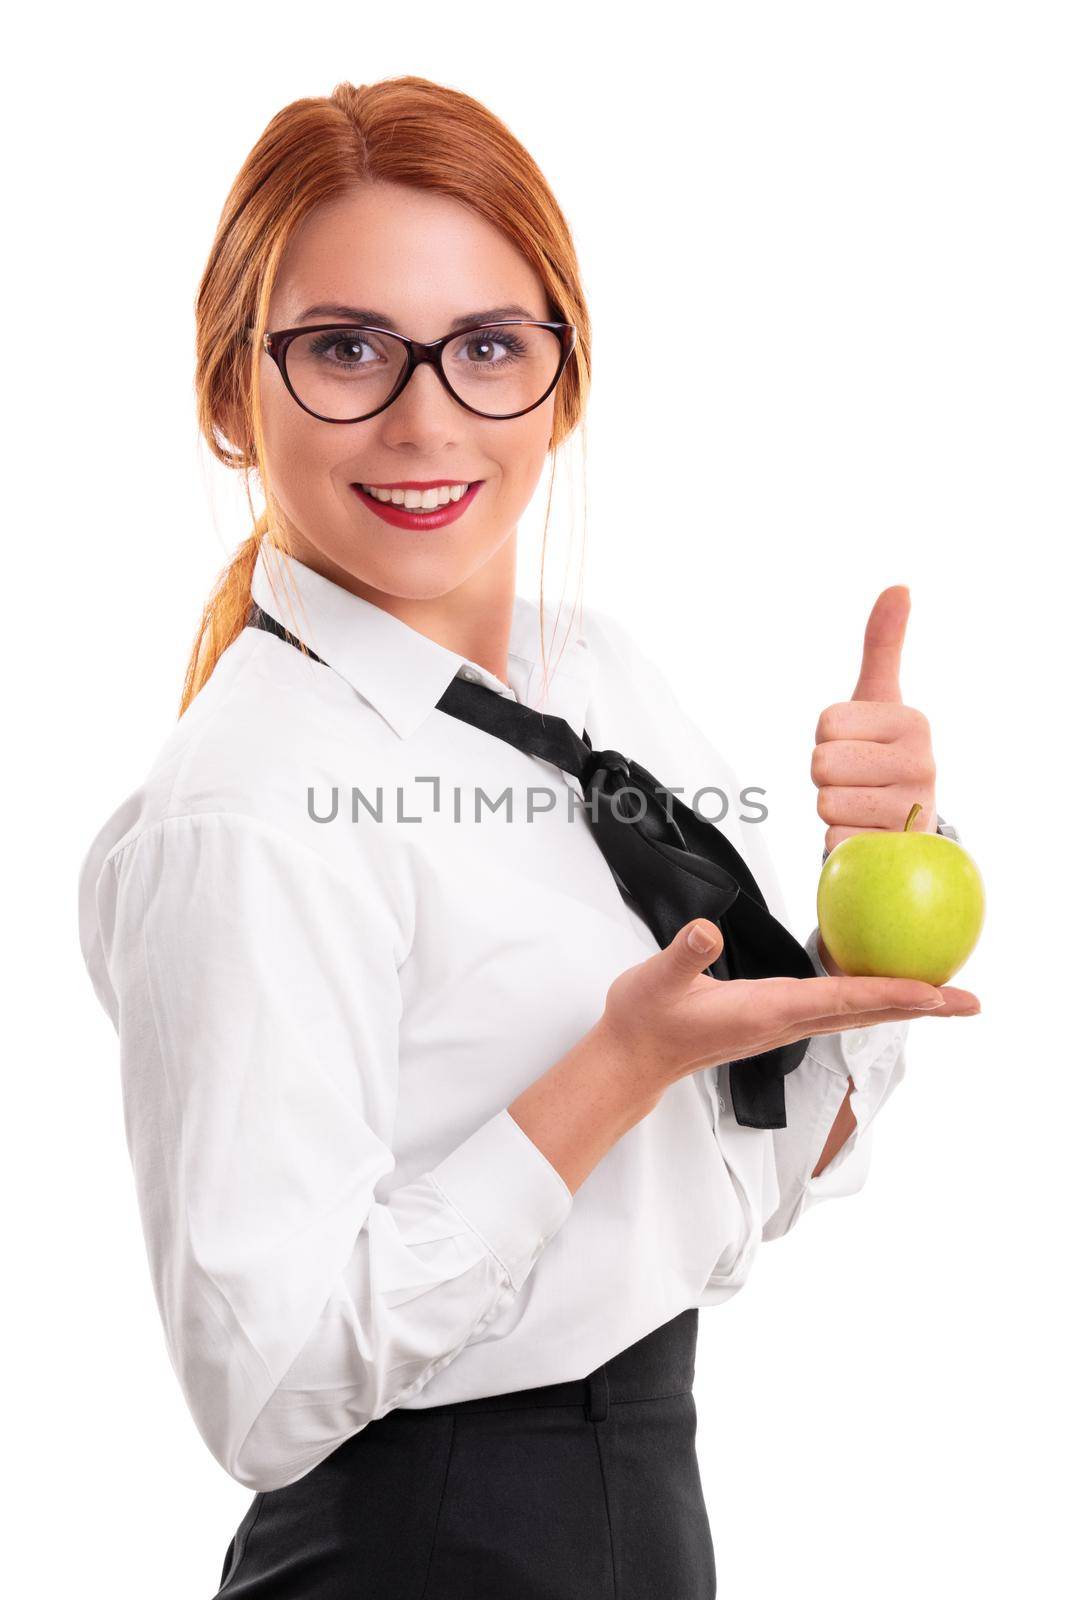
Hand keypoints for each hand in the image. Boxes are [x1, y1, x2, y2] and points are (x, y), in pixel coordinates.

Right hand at [600, 919, 979, 1097]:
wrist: (633, 1058)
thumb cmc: (645, 1020)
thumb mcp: (656, 980)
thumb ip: (684, 955)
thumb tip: (708, 931)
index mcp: (767, 1010)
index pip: (842, 999)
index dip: (891, 993)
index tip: (936, 992)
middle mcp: (785, 1021)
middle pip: (867, 1011)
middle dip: (920, 1006)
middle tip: (971, 1002)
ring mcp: (783, 1024)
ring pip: (857, 1011)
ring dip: (903, 1003)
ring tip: (943, 994)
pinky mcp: (775, 1019)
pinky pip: (838, 1007)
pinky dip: (871, 996)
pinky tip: (882, 986)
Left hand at [811, 585, 937, 853]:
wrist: (905, 827)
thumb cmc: (882, 755)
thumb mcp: (879, 698)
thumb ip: (883, 643)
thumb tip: (899, 586)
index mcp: (913, 722)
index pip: (827, 723)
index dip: (828, 737)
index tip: (854, 745)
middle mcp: (923, 765)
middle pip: (823, 762)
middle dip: (827, 773)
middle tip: (855, 780)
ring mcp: (913, 811)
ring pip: (826, 802)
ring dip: (833, 808)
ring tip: (861, 806)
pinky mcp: (896, 853)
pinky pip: (835, 842)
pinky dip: (839, 842)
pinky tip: (865, 836)